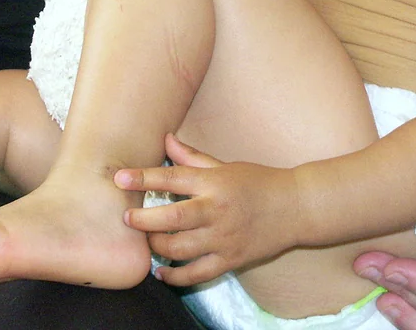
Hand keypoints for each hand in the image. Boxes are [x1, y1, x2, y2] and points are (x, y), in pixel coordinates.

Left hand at [114, 134, 298, 284]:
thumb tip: (166, 139)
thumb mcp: (225, 165)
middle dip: (144, 219)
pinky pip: (196, 274)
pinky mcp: (230, 260)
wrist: (295, 207)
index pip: (172, 178)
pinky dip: (175, 277)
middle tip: (127, 217)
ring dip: (157, 246)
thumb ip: (192, 157)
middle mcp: (216, 210)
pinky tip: (161, 272)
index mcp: (214, 183)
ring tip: (149, 240)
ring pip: (180, 249)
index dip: (143, 177)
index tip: (119, 179)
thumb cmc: (258, 181)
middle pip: (172, 218)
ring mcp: (223, 238)